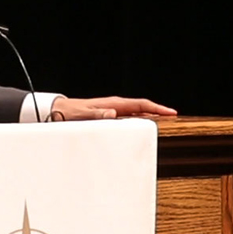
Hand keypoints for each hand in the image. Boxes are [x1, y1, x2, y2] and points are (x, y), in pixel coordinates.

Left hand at [49, 96, 177, 120]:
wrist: (59, 112)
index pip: (140, 104)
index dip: (157, 108)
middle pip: (142, 108)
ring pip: (137, 113)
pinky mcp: (109, 118)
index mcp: (113, 104)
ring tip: (164, 124)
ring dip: (150, 117)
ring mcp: (113, 111)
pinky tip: (143, 129)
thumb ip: (97, 114)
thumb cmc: (70, 113)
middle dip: (158, 112)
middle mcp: (115, 107)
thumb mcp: (83, 115)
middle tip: (174, 119)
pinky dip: (139, 122)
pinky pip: (129, 119)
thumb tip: (112, 114)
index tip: (171, 113)